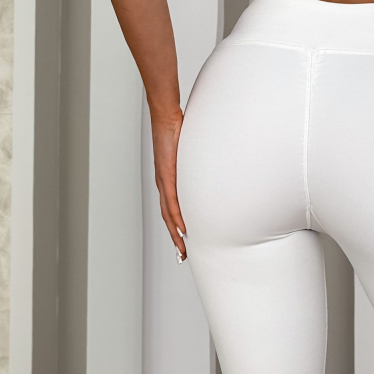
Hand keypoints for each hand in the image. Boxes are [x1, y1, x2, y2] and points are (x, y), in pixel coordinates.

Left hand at [151, 106, 185, 259]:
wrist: (166, 117)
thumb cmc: (178, 131)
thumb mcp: (189, 154)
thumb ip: (196, 165)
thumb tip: (209, 168)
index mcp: (168, 180)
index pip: (171, 209)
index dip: (176, 227)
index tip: (183, 242)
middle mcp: (163, 184)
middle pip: (168, 218)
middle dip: (175, 239)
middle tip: (182, 256)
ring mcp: (164, 181)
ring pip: (169, 214)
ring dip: (175, 233)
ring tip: (182, 249)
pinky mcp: (167, 176)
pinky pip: (171, 202)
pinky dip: (176, 218)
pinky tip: (181, 229)